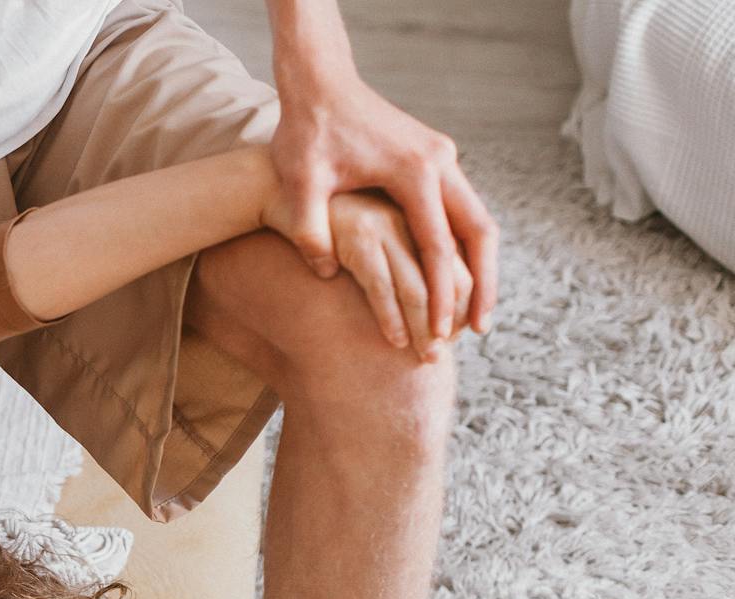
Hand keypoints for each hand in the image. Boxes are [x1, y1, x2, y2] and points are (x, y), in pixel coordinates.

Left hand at [269, 73, 497, 342]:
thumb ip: (311, 229)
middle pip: (478, 233)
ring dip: (480, 266)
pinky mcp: (434, 158)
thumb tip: (326, 275)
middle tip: (478, 331)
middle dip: (481, 285)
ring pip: (477, 220)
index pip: (437, 246)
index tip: (440, 332)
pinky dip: (463, 246)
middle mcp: (438, 161)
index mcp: (413, 171)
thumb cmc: (304, 133)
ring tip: (474, 313)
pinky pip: (460, 209)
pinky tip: (456, 278)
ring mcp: (442, 157)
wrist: (319, 84)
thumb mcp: (300, 183)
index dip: (440, 294)